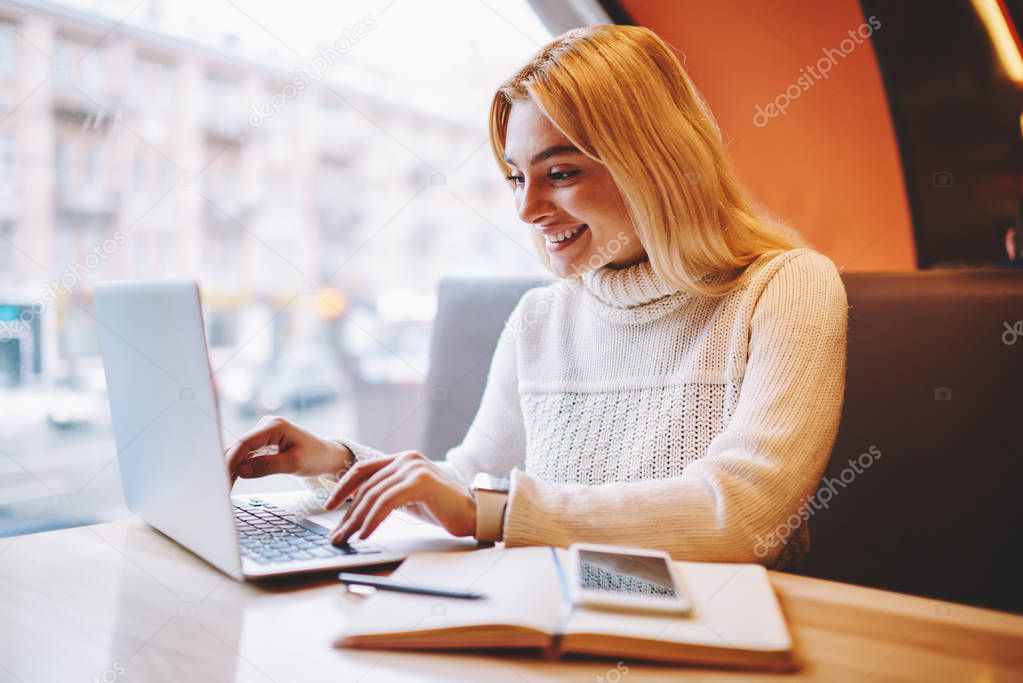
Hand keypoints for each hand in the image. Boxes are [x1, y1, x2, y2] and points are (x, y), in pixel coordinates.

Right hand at [225, 415, 350, 484]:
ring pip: (239, 453)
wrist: (326, 455)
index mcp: (274, 426)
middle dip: (227, 467)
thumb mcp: (294, 463)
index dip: (231, 461)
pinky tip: (229, 483)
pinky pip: (245, 457)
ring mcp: (261, 435)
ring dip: (230, 470)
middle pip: (238, 448)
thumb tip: (241, 470)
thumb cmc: (315, 457)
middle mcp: (265, 426)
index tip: (222, 478)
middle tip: (217, 489)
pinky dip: (238, 470)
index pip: (244, 443)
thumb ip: (267, 466)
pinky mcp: (261, 444)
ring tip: (222, 490)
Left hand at [324, 451, 476, 542]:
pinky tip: (365, 533)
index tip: (328, 505)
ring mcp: (414, 468)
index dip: (343, 487)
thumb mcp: (411, 498)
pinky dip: (373, 519)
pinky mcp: (421, 482)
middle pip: (366, 485)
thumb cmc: (445, 509)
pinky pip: (387, 502)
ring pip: (374, 495)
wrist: (476, 513)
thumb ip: (390, 494)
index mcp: (403, 460)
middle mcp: (407, 459)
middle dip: (347, 512)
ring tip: (347, 538)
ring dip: (356, 520)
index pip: (363, 469)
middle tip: (337, 534)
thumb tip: (359, 507)